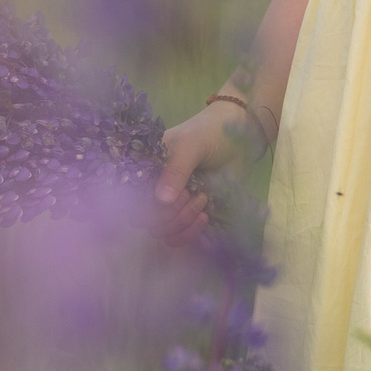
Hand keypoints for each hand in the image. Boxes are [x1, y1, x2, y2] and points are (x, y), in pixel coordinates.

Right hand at [152, 101, 253, 245]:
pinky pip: (178, 236)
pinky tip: (204, 217)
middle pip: (146, 221)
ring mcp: (171, 204)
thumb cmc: (209, 133)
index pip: (132, 200)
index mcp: (147, 170)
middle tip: (193, 194)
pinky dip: (188, 233)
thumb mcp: (191, 145)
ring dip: (182, 223)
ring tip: (202, 200)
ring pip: (162, 232)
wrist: (237, 135)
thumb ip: (176, 170)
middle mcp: (154, 189)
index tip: (177, 193)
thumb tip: (162, 201)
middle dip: (170, 214)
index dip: (150, 205)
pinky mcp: (189, 214)